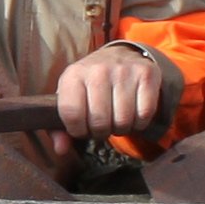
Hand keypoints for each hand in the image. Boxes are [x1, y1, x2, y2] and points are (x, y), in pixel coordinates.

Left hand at [56, 41, 179, 143]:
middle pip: (99, 122)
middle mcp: (98, 70)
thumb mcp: (70, 98)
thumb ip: (59, 126)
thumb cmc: (91, 83)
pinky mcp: (145, 74)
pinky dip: (139, 122)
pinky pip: (144, 114)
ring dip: (121, 128)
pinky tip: (133, 114)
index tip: (82, 129)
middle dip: (101, 132)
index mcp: (73, 75)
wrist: (121, 55)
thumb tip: (60, 148)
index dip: (78, 130)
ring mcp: (123, 70)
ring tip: (117, 119)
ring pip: (123, 121)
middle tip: (102, 126)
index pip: (71, 114)